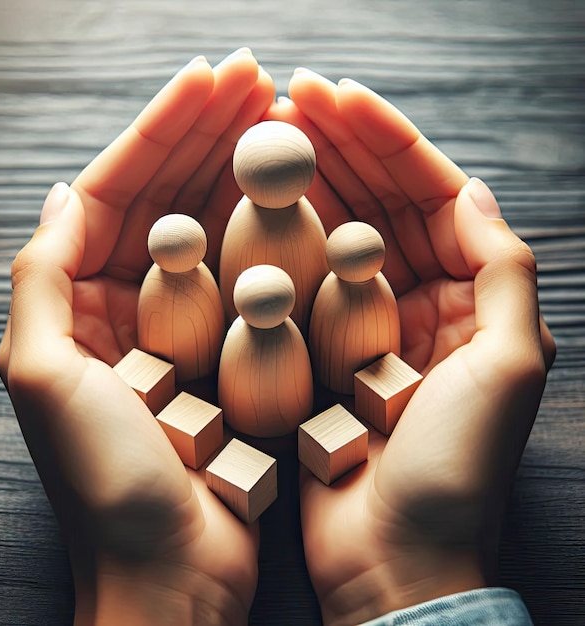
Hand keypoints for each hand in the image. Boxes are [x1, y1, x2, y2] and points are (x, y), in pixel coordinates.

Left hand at [0, 49, 274, 625]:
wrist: (174, 572)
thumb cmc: (110, 487)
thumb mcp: (47, 376)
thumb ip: (41, 277)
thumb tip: (66, 191)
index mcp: (82, 301)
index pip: (119, 189)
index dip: (162, 129)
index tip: (212, 80)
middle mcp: (134, 306)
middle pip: (171, 198)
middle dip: (210, 135)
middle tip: (255, 79)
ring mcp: (191, 329)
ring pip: (220, 231)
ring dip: (248, 173)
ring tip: (282, 120)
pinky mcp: (236, 357)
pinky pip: (257, 280)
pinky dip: (277, 237)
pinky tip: (305, 197)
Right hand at [269, 69, 555, 624]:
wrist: (392, 556)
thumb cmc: (455, 471)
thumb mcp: (508, 364)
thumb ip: (500, 269)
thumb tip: (470, 187)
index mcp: (466, 296)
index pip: (428, 193)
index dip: (385, 139)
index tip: (335, 96)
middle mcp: (415, 302)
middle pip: (374, 203)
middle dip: (337, 148)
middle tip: (289, 99)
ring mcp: (361, 327)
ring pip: (329, 235)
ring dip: (301, 185)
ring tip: (266, 138)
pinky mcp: (317, 355)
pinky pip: (296, 287)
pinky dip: (275, 246)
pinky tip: (246, 210)